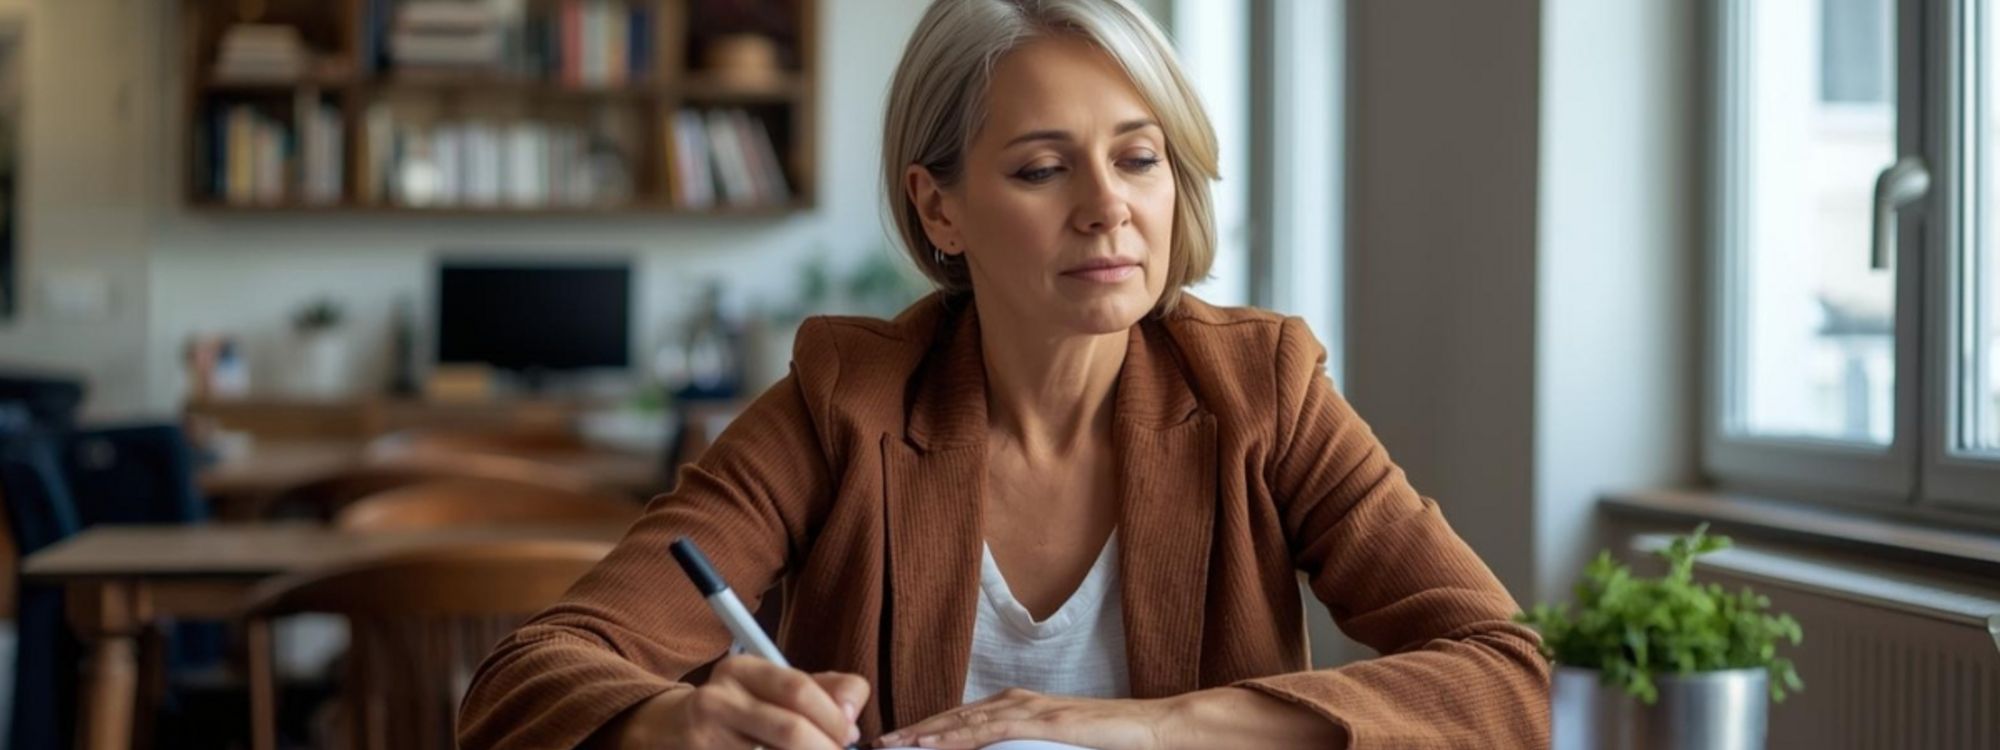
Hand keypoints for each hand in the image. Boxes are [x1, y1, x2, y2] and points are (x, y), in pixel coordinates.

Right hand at [598, 655, 868, 749]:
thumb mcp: (773, 689)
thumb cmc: (737, 712)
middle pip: (789, 728)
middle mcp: (718, 698)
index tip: (849, 734)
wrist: (666, 732)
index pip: (799, 689)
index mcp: (742, 670)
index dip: (834, 716)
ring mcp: (704, 736)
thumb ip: (822, 691)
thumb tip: (851, 717)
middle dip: (825, 747)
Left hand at [875, 688, 1168, 749]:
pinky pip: (988, 731)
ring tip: (889, 746)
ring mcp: (1029, 709)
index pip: (959, 721)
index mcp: (1016, 708)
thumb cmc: (1106, 744)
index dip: (923, 732)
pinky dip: (954, 737)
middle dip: (912, 732)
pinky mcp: (1043, 722)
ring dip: (922, 734)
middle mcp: (1016, 702)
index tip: (893, 746)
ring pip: (962, 722)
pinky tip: (928, 745)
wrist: (1150, 730)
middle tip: (876, 745)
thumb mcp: (1053, 749)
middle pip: (951, 718)